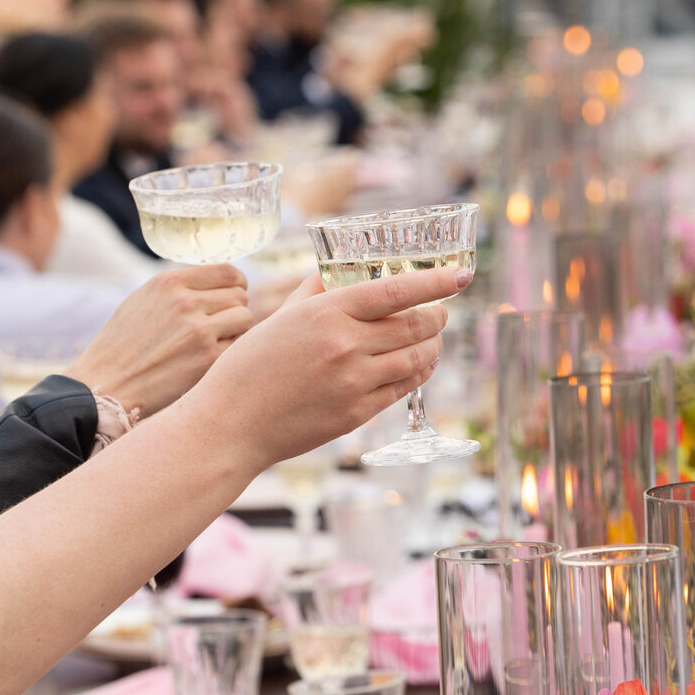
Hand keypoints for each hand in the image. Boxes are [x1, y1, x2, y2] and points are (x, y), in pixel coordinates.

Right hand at [69, 265, 251, 415]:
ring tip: (218, 341)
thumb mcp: (143, 300)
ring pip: (245, 319)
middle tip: (222, 325)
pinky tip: (213, 359)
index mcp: (169, 283)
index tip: (234, 295)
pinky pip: (239, 346)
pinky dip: (232, 352)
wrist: (107, 383)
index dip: (237, 284)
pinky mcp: (207, 359)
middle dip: (235, 309)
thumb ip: (179, 289)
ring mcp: (199, 331)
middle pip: (240, 296)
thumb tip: (218, 284)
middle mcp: (186, 302)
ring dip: (237, 330)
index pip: (228, 271)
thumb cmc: (123, 345)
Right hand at [185, 263, 471, 469]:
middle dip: (437, 316)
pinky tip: (420, 365)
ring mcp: (355, 382)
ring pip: (416, 358)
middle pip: (414, 326)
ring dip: (433, 346)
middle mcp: (346, 345)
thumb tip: (335, 270)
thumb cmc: (249, 367)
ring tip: (434, 337)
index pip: (396, 291)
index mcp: (327, 312)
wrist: (233, 423)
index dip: (435, 283)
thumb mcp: (280, 317)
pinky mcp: (358, 413)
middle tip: (443, 311)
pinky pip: (403, 388)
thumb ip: (314, 292)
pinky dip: (418, 373)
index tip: (461, 276)